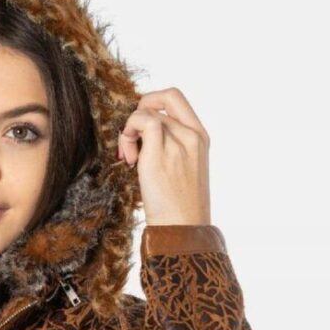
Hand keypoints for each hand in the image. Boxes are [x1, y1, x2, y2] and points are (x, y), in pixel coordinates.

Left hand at [118, 87, 211, 225]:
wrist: (183, 231)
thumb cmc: (179, 209)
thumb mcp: (183, 171)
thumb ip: (170, 147)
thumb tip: (143, 137)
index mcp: (200, 137)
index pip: (175, 98)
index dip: (153, 102)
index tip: (142, 127)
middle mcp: (192, 136)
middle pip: (160, 101)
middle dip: (139, 113)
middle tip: (132, 139)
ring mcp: (178, 144)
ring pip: (148, 111)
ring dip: (130, 130)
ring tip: (130, 158)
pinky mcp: (160, 155)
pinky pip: (142, 121)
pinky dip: (128, 133)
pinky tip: (129, 159)